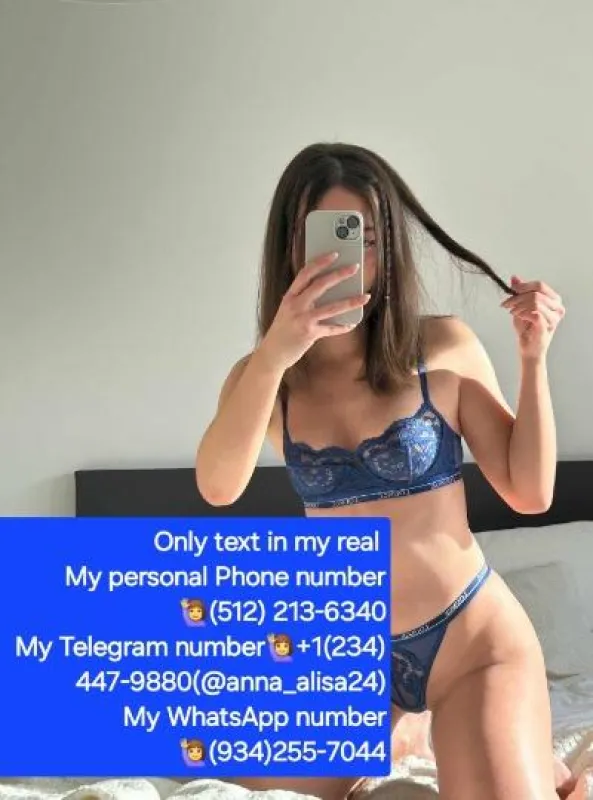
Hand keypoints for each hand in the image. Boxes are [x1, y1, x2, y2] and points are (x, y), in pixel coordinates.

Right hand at [259, 251, 370, 371]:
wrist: (272, 354)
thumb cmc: (282, 331)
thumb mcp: (287, 311)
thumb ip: (302, 300)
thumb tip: (327, 291)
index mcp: (289, 297)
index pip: (305, 273)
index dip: (320, 262)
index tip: (334, 254)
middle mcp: (295, 306)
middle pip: (320, 285)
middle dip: (340, 274)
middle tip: (355, 268)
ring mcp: (303, 320)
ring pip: (331, 307)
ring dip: (351, 301)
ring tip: (366, 296)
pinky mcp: (310, 334)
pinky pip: (331, 328)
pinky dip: (343, 326)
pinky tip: (352, 323)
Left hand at [500, 276, 564, 359]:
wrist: (527, 348)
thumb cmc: (527, 329)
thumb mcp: (520, 306)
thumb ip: (519, 292)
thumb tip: (515, 277)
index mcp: (554, 300)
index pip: (539, 285)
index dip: (523, 286)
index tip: (511, 291)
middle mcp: (557, 307)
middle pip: (537, 292)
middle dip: (518, 297)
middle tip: (507, 304)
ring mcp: (554, 317)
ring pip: (536, 301)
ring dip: (519, 305)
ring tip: (513, 312)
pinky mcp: (548, 326)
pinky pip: (535, 312)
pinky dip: (523, 313)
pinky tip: (518, 317)